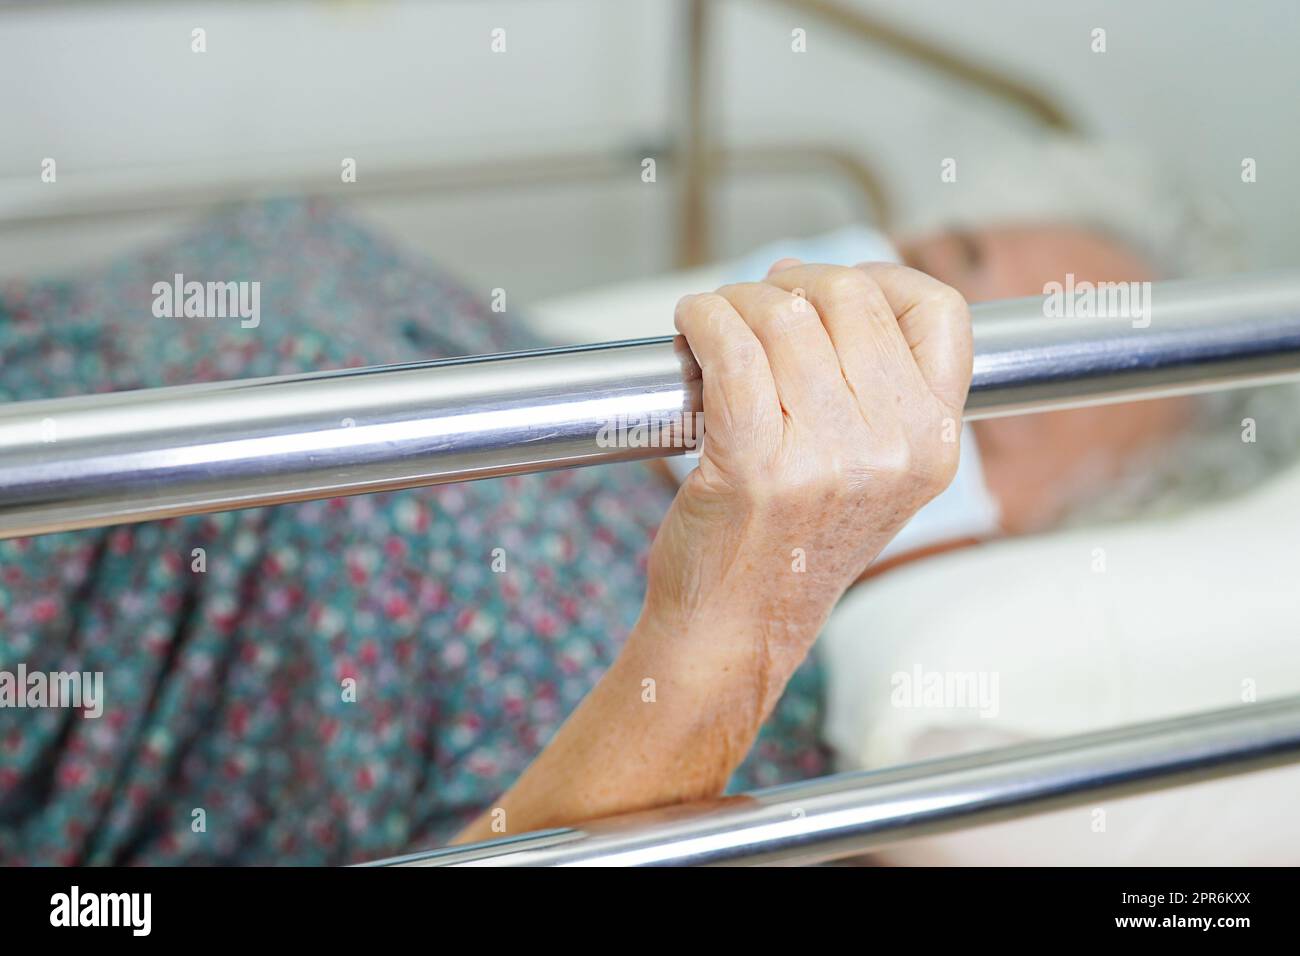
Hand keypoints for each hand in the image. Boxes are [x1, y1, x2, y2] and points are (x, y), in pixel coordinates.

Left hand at [639, 260, 972, 706]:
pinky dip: (703, 318)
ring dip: (736, 302)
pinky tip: (690, 326)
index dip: (881, 279)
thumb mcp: (876, 478)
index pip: (939, 313)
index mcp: (934, 445)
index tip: (833, 289)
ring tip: (716, 323)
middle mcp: (893, 448)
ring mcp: (827, 456)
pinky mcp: (755, 462)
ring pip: (783, 316)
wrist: (737, 628)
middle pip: (850, 298)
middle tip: (756, 303)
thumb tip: (828, 292)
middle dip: (792, 283)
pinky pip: (730, 348)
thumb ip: (881, 395)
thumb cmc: (790, 549)